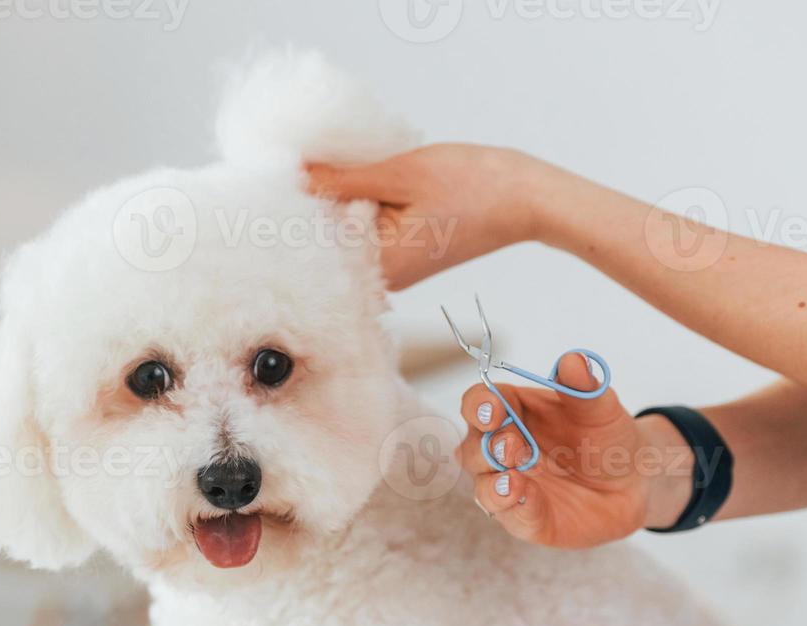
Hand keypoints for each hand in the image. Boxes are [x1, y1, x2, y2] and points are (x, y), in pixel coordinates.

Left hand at [306, 144, 557, 288]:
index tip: (279, 179)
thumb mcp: (401, 174)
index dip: (294, 212)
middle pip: (328, 244)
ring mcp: (394, 268)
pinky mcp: (404, 255)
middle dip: (313, 208)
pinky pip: (368, 232)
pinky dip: (360, 207)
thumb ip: (343, 180)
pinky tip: (361, 181)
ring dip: (338, 205)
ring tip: (329, 169)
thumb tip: (296, 176)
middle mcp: (384, 278)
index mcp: (381, 266)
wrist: (526, 199)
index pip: (315, 246)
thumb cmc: (474, 187)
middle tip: (298, 167)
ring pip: (347, 236)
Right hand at [457, 353, 694, 548]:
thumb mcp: (601, 407)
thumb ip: (584, 386)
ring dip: (493, 484)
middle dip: (488, 448)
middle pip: (472, 448)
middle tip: (514, 448)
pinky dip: (516, 508)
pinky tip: (527, 498)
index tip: (494, 409)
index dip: (478, 406)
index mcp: (511, 412)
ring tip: (515, 478)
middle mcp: (502, 450)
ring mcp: (510, 485)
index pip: (478, 403)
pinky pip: (511, 517)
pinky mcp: (526, 518)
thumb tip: (573, 360)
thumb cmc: (606, 436)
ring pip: (482, 487)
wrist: (635, 479)